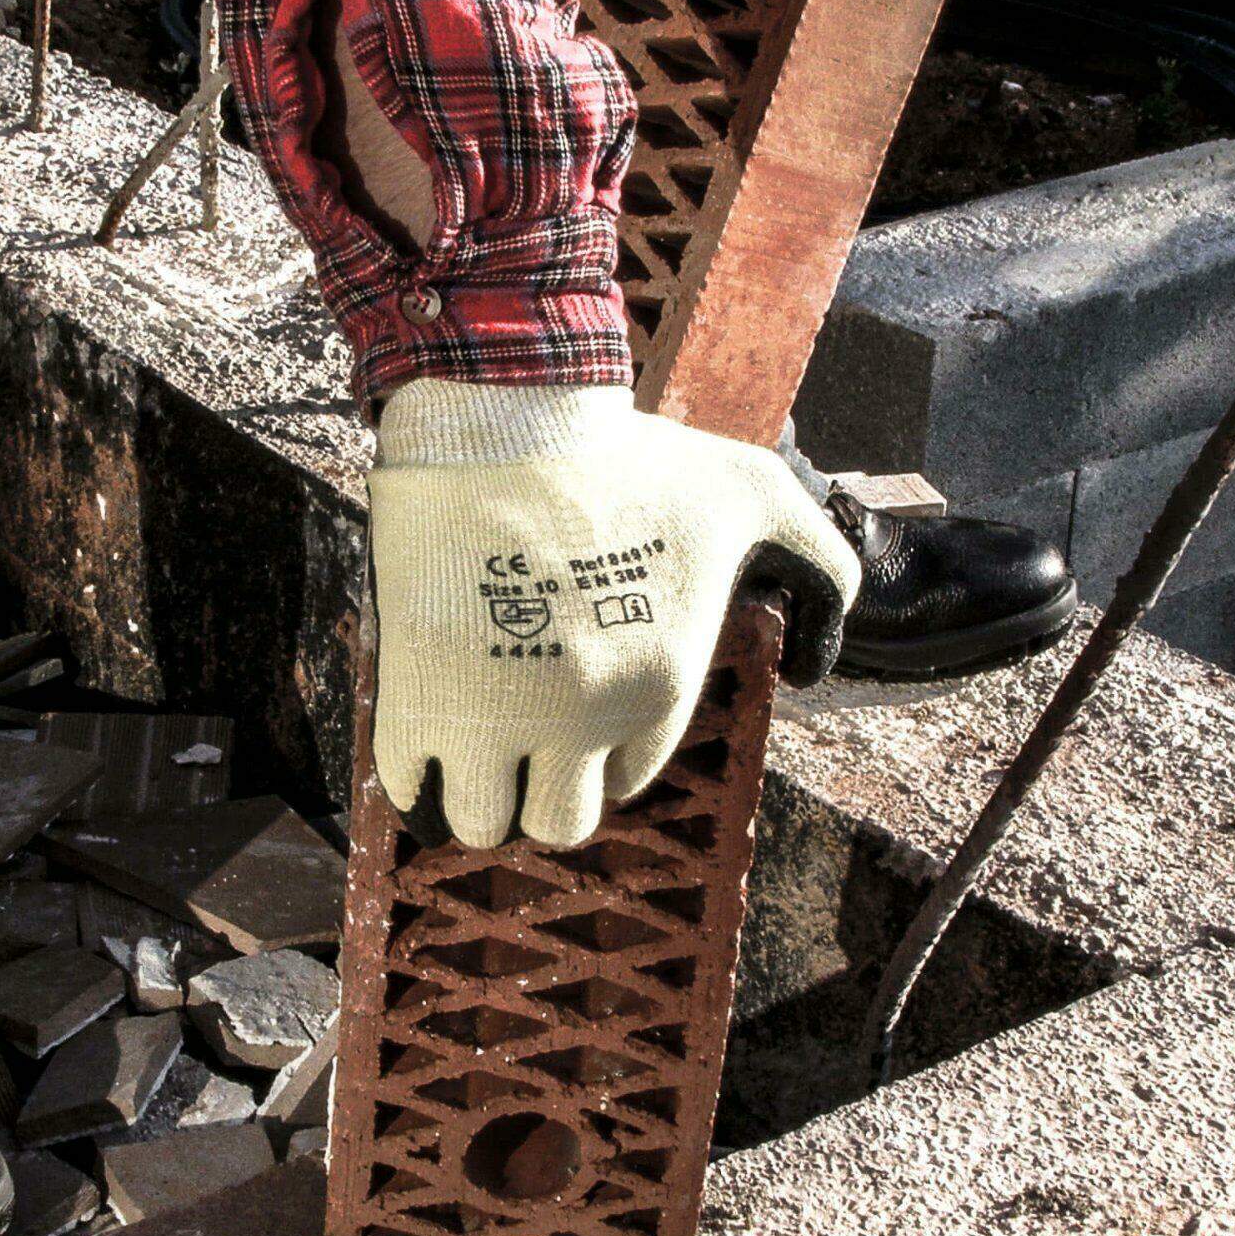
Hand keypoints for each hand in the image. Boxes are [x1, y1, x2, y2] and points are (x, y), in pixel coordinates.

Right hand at [367, 380, 858, 849]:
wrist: (509, 414)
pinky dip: (418, 776)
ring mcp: (495, 713)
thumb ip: (824, 569)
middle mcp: (582, 719)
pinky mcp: (417, 693)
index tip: (579, 699)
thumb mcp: (757, 494)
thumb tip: (814, 668)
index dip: (604, 745)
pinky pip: (410, 785)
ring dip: (479, 792)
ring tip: (471, 740)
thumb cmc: (629, 453)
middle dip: (545, 789)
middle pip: (559, 822)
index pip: (628, 775)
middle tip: (525, 735)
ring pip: (483, 822)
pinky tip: (424, 734)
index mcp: (659, 687)